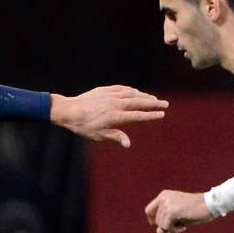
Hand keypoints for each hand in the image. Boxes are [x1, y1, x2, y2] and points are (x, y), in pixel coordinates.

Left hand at [50, 85, 167, 147]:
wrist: (68, 110)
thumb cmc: (82, 126)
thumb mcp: (97, 135)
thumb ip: (115, 137)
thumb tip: (128, 144)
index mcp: (115, 116)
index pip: (138, 116)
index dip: (150, 115)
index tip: (161, 114)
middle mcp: (115, 104)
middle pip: (139, 102)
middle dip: (153, 103)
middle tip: (165, 104)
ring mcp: (110, 95)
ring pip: (132, 94)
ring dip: (144, 96)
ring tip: (154, 98)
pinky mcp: (104, 90)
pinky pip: (122, 88)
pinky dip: (132, 90)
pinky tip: (137, 92)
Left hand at [145, 189, 213, 232]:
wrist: (210, 204)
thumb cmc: (195, 211)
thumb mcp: (177, 216)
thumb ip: (166, 223)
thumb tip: (159, 231)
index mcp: (163, 195)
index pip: (148, 210)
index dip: (153, 220)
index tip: (163, 226)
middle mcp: (163, 198)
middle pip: (156, 221)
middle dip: (166, 226)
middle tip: (179, 224)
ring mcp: (167, 204)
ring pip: (161, 225)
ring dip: (172, 228)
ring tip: (183, 223)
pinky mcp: (172, 211)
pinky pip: (166, 227)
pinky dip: (175, 230)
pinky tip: (184, 227)